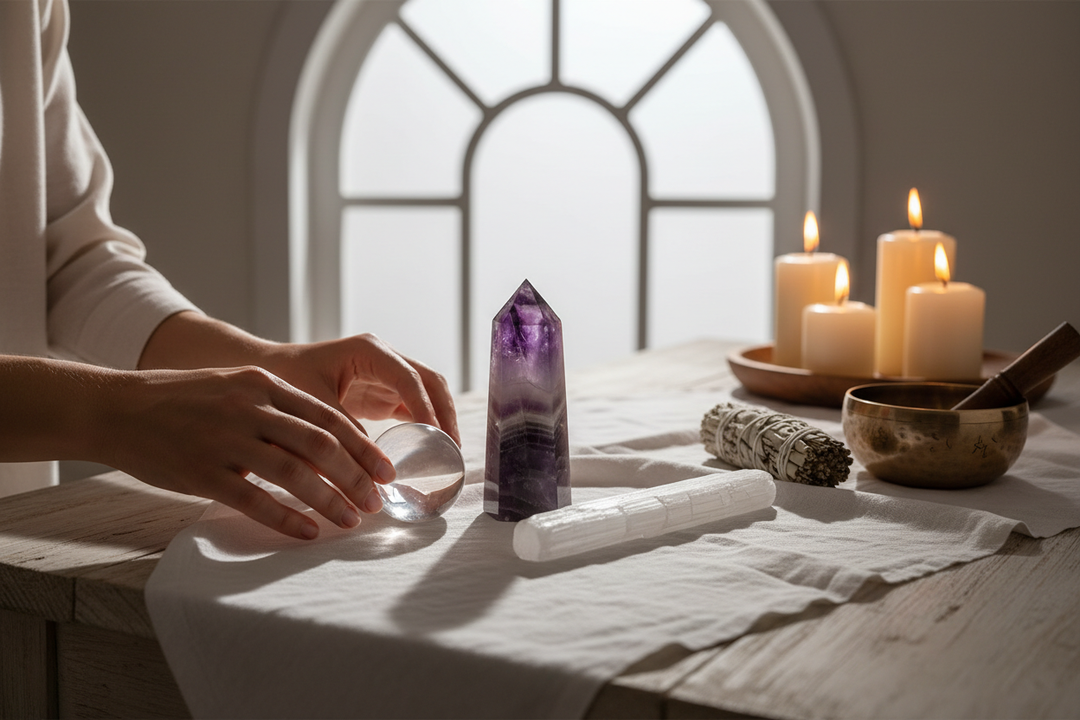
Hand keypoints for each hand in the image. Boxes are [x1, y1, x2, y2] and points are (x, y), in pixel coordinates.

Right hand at [102, 365, 394, 539]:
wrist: (117, 408)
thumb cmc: (183, 402)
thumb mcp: (237, 388)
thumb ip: (279, 410)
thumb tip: (329, 445)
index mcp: (264, 385)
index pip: (329, 417)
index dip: (363, 447)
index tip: (386, 470)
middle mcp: (250, 408)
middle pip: (321, 445)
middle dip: (356, 477)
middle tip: (376, 501)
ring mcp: (225, 439)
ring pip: (294, 473)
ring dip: (329, 500)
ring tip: (351, 520)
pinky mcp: (201, 471)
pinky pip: (253, 499)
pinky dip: (286, 517)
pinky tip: (308, 532)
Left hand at [263, 333, 459, 445]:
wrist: (268, 372)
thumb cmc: (285, 378)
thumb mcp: (313, 404)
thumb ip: (342, 431)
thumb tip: (371, 467)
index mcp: (369, 351)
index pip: (409, 378)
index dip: (426, 408)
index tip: (437, 436)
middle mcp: (384, 358)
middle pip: (429, 381)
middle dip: (445, 411)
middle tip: (452, 446)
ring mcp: (386, 375)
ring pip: (427, 393)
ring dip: (441, 418)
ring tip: (449, 450)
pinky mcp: (383, 393)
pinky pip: (413, 407)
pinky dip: (426, 425)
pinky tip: (431, 448)